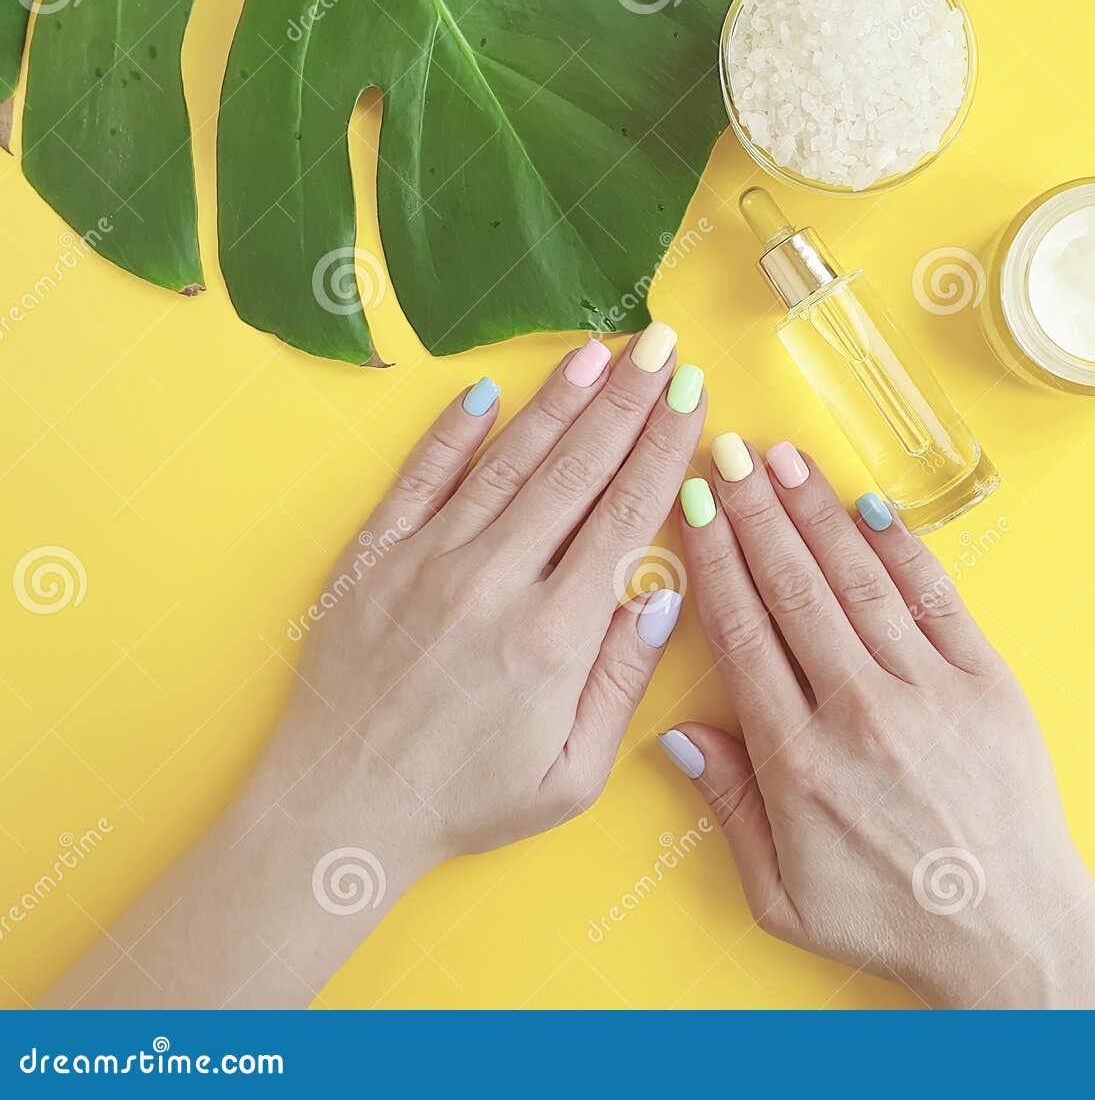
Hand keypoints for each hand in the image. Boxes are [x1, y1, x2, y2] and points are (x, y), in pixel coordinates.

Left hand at [277, 324, 702, 860]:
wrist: (339, 811)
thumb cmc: (466, 802)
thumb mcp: (572, 774)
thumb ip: (623, 681)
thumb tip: (665, 595)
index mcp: (554, 636)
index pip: (628, 514)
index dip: (666, 446)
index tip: (694, 396)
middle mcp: (494, 582)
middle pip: (577, 469)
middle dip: (627, 399)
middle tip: (662, 344)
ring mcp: (427, 562)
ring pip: (507, 460)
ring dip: (558, 400)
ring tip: (599, 349)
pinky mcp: (372, 560)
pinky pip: (420, 479)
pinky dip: (453, 433)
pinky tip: (486, 392)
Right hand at [661, 439, 1094, 1008]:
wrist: (1008, 932)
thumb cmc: (889, 920)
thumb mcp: (781, 896)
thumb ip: (729, 809)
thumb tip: (679, 733)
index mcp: (800, 762)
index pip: (743, 634)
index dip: (713, 561)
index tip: (693, 508)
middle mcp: (861, 713)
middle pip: (794, 589)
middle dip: (754, 513)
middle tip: (728, 454)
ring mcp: (930, 692)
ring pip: (859, 581)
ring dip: (816, 514)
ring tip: (784, 460)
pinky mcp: (987, 684)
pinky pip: (937, 600)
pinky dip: (903, 549)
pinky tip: (870, 508)